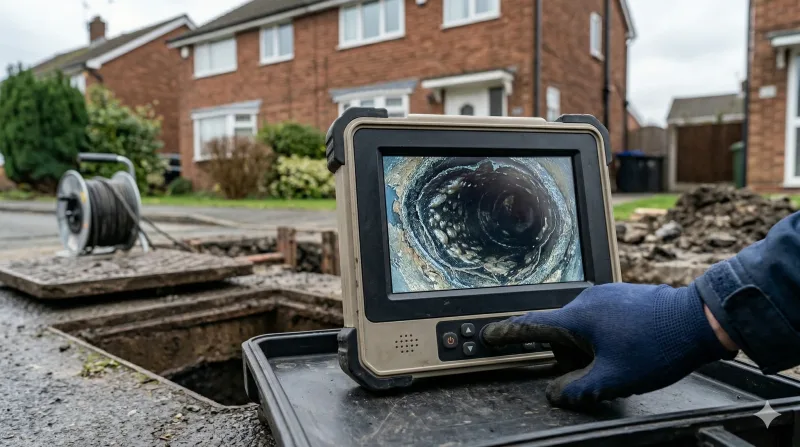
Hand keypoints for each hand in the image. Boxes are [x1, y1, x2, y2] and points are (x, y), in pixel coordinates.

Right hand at [481, 283, 736, 409]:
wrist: (699, 319)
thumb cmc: (657, 346)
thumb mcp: (614, 378)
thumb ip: (578, 389)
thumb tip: (556, 395)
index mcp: (578, 318)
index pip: (532, 325)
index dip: (508, 333)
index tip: (490, 335)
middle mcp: (587, 300)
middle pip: (559, 329)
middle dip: (560, 353)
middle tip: (571, 373)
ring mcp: (607, 295)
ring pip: (582, 324)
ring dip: (584, 345)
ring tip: (608, 366)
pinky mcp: (624, 296)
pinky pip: (600, 316)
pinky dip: (600, 335)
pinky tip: (623, 350)